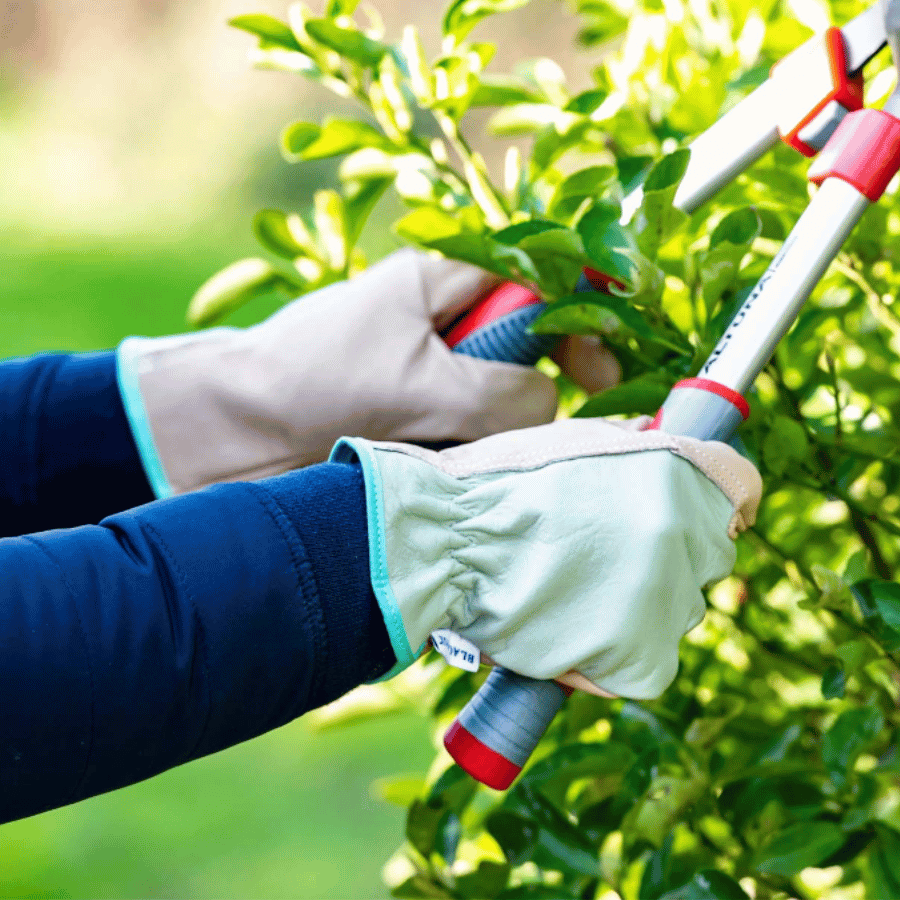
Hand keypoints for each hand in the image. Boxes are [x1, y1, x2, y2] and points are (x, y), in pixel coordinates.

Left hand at [118, 249, 617, 496]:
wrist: (234, 432)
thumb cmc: (318, 381)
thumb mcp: (423, 381)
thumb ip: (504, 392)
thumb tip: (553, 407)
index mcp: (438, 282)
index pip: (534, 283)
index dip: (575, 320)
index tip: (598, 369)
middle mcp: (436, 324)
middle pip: (519, 349)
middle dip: (527, 389)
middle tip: (522, 427)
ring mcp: (422, 374)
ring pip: (493, 401)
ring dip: (487, 432)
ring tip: (451, 451)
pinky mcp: (409, 418)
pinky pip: (461, 434)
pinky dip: (462, 454)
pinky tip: (440, 469)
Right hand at [332, 417, 761, 697]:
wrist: (439, 544)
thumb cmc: (489, 486)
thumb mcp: (567, 439)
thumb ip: (629, 446)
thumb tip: (657, 443)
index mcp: (678, 467)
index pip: (741, 490)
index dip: (718, 504)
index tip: (695, 517)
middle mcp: (685, 530)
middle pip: (709, 555)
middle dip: (669, 556)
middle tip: (604, 558)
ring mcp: (667, 597)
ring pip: (677, 611)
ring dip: (639, 608)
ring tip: (570, 596)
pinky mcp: (640, 658)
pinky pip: (648, 664)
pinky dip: (616, 659)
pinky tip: (569, 634)